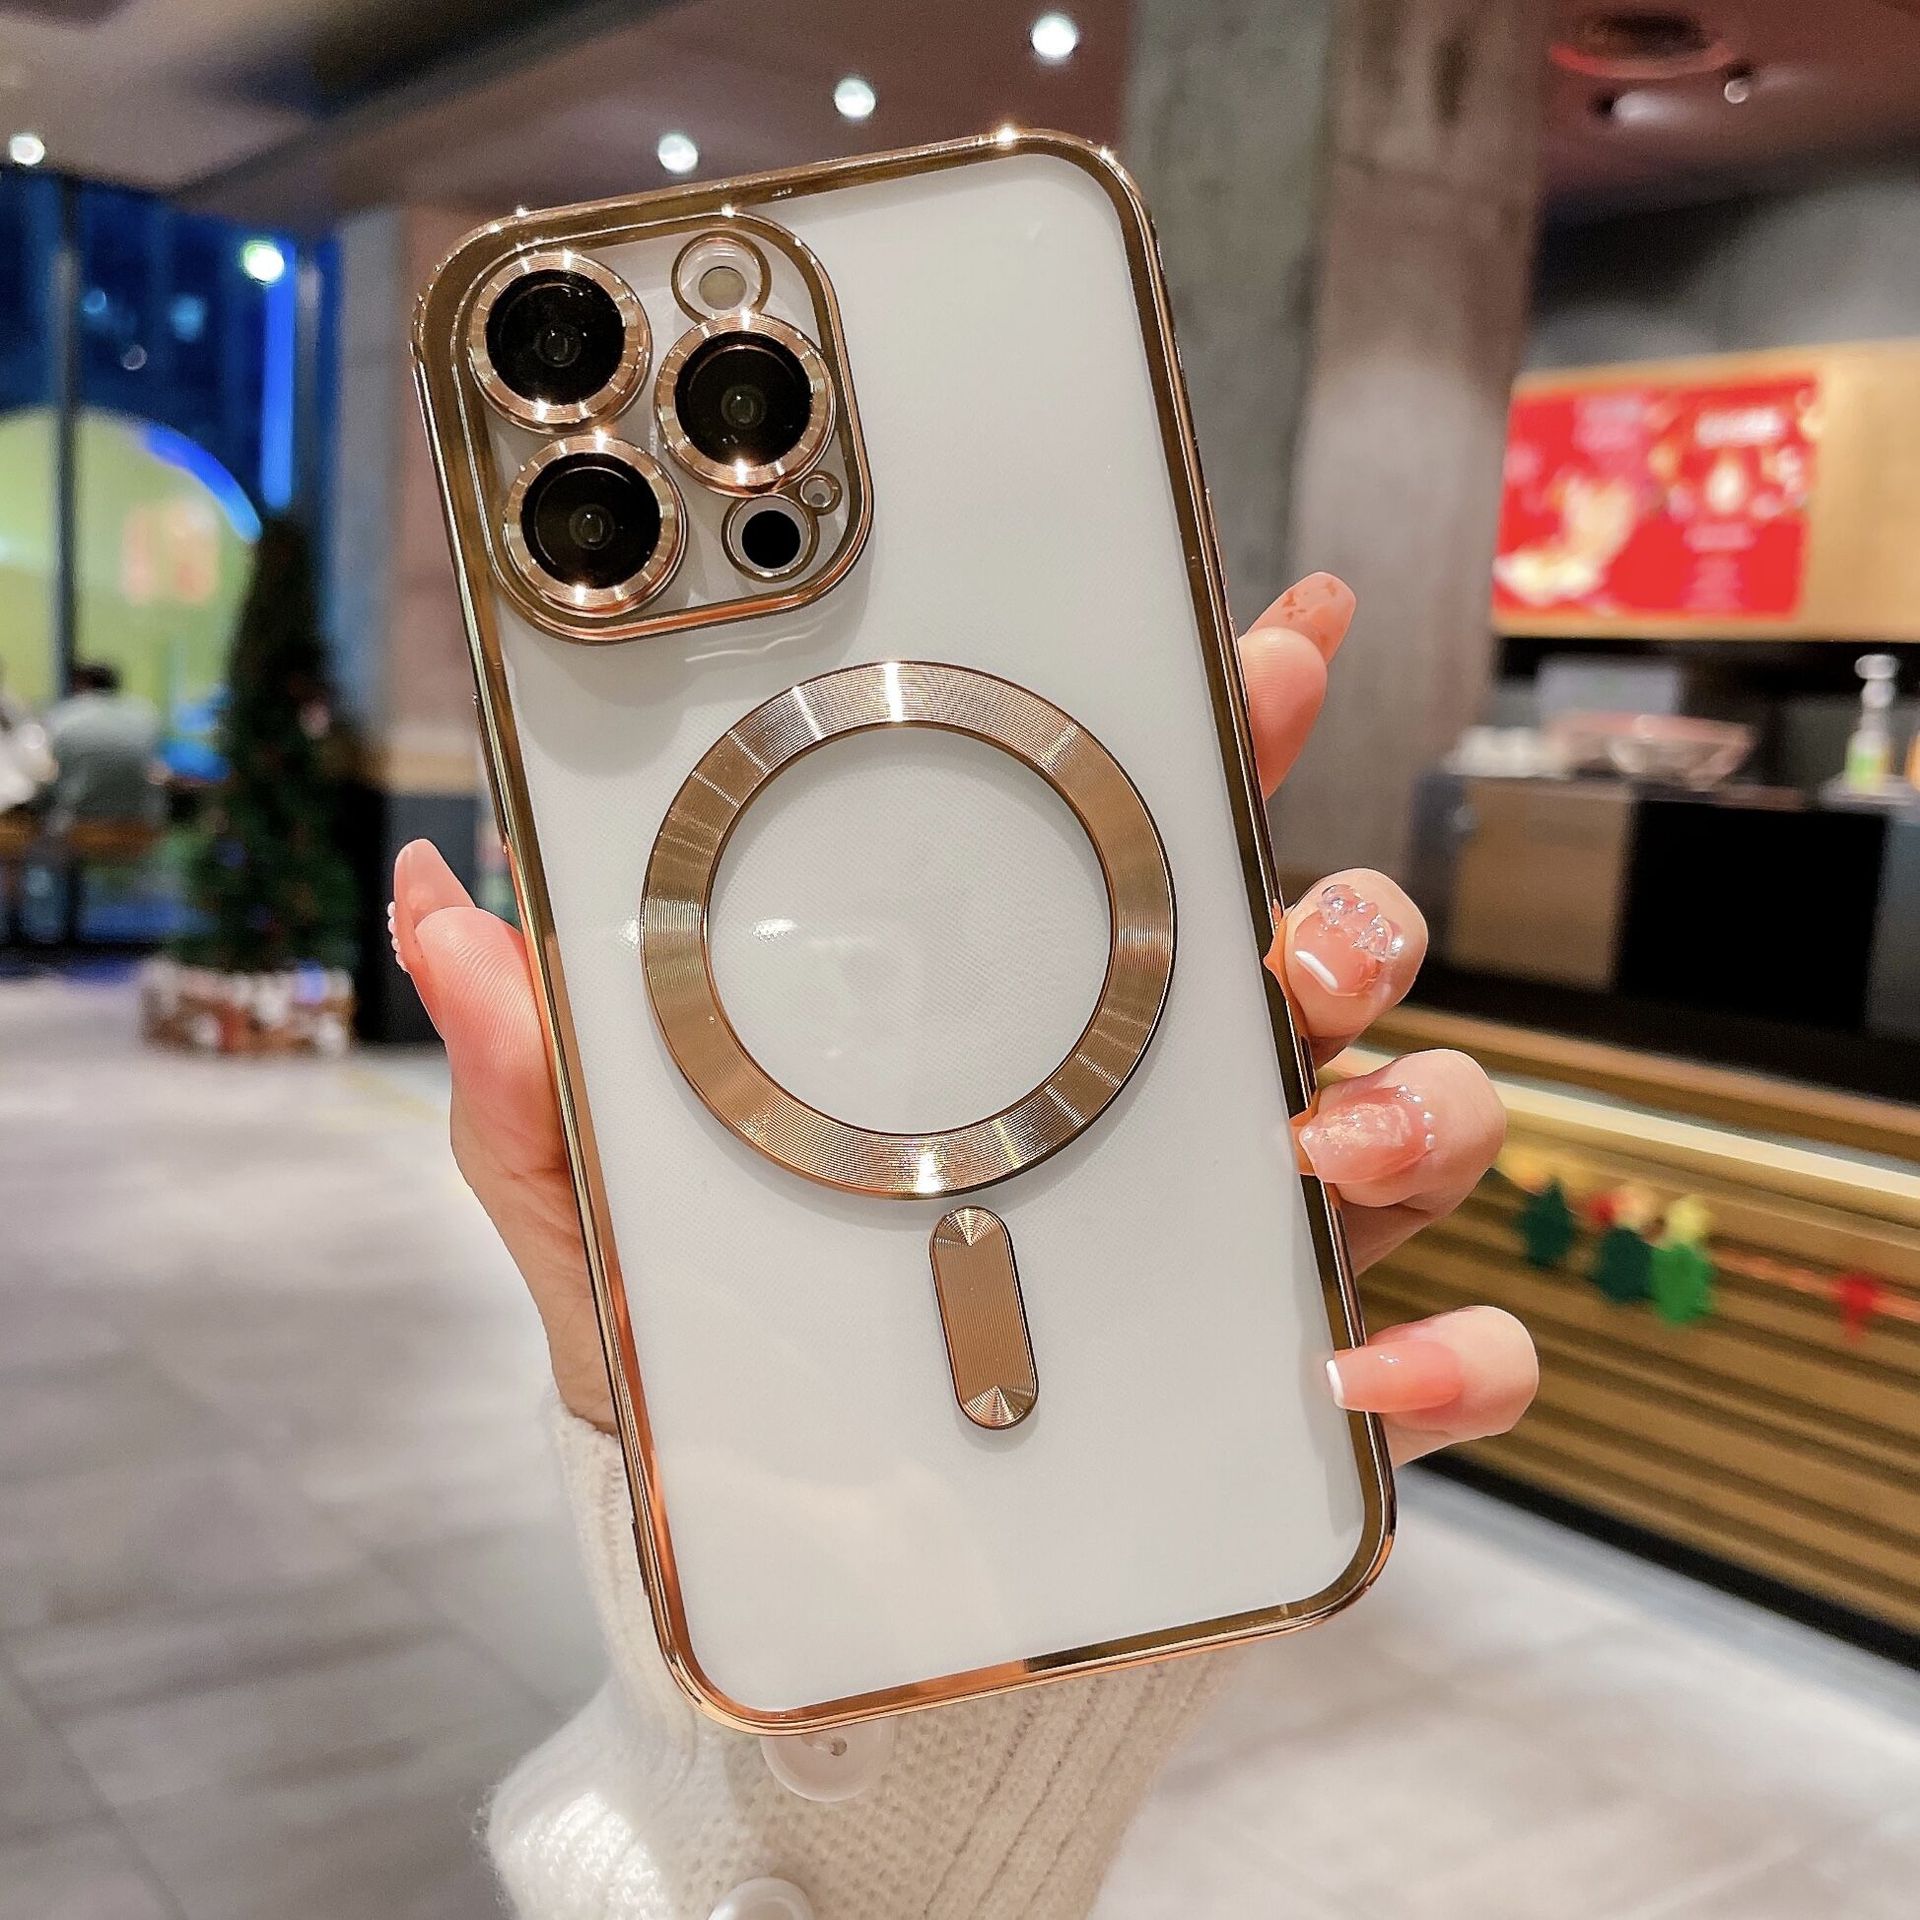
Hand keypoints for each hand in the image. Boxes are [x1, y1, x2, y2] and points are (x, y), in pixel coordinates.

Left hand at [391, 571, 1535, 1464]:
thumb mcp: (608, 1200)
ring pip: (1420, 1116)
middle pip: (1320, 951)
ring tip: (1313, 1153)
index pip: (1146, 844)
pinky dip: (1447, 1358)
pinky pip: (1445, 1355)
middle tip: (1295, 938)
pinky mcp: (1288, 1376)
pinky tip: (1359, 1373)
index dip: (1226, 724)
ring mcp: (1240, 1234)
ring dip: (1408, 1110)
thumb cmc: (725, 1351)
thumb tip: (449, 905)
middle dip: (1350, 908)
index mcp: (1033, 1023)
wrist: (794, 1556)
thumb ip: (542, 1067)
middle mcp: (1164, 1102)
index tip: (1272, 641)